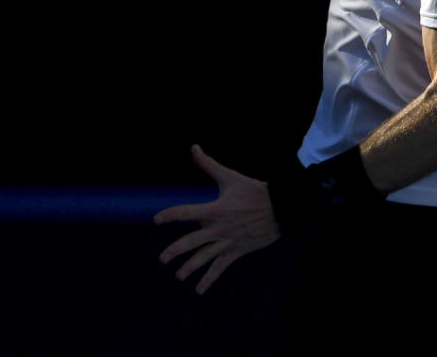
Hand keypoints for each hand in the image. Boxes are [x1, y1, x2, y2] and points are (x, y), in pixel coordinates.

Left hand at [155, 145, 280, 294]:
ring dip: (190, 268)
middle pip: (191, 242)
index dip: (170, 215)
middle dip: (175, 251)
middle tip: (162, 259)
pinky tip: (199, 290)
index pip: (186, 213)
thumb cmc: (254, 191)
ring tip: (179, 276)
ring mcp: (227, 241)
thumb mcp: (231, 177)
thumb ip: (209, 165)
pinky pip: (220, 267)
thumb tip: (193, 147)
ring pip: (204, 258)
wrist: (280, 208)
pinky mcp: (237, 250)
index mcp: (215, 209)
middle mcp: (218, 228)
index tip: (156, 220)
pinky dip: (210, 279)